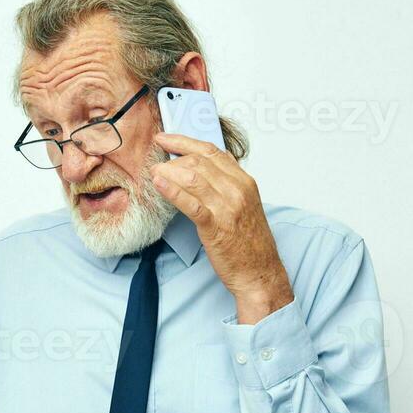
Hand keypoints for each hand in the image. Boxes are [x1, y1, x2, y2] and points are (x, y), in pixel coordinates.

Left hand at [150, 133, 293, 323]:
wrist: (259, 273)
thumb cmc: (249, 244)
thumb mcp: (243, 206)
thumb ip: (226, 186)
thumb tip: (199, 171)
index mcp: (244, 182)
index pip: (211, 151)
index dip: (184, 141)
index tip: (165, 139)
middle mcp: (238, 189)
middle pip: (199, 161)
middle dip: (173, 159)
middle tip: (156, 164)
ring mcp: (228, 207)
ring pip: (193, 177)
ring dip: (168, 172)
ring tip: (153, 174)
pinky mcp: (216, 226)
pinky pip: (191, 203)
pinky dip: (172, 191)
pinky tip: (158, 185)